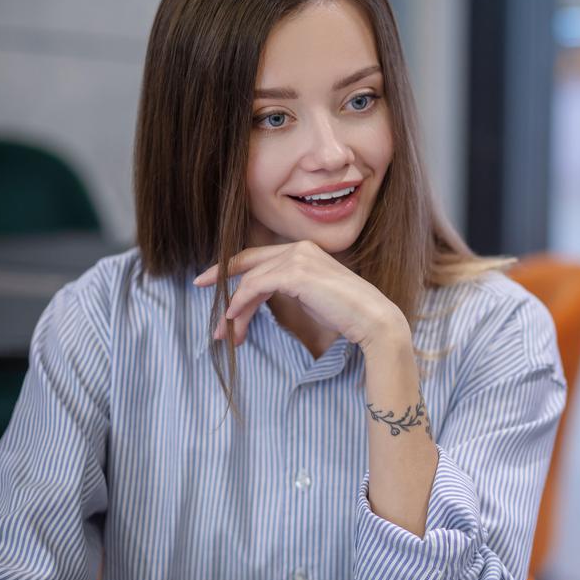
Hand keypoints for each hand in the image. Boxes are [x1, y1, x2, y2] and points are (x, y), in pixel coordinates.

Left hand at [192, 240, 406, 349]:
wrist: (372, 319)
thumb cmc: (346, 313)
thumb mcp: (310, 296)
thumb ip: (288, 287)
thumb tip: (259, 298)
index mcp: (304, 250)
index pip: (258, 257)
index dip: (229, 269)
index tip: (207, 283)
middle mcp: (299, 248)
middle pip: (249, 265)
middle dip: (222, 286)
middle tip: (210, 313)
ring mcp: (297, 258)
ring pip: (250, 279)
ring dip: (234, 307)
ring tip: (226, 332)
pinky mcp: (295, 273)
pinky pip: (255, 286)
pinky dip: (241, 302)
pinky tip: (235, 318)